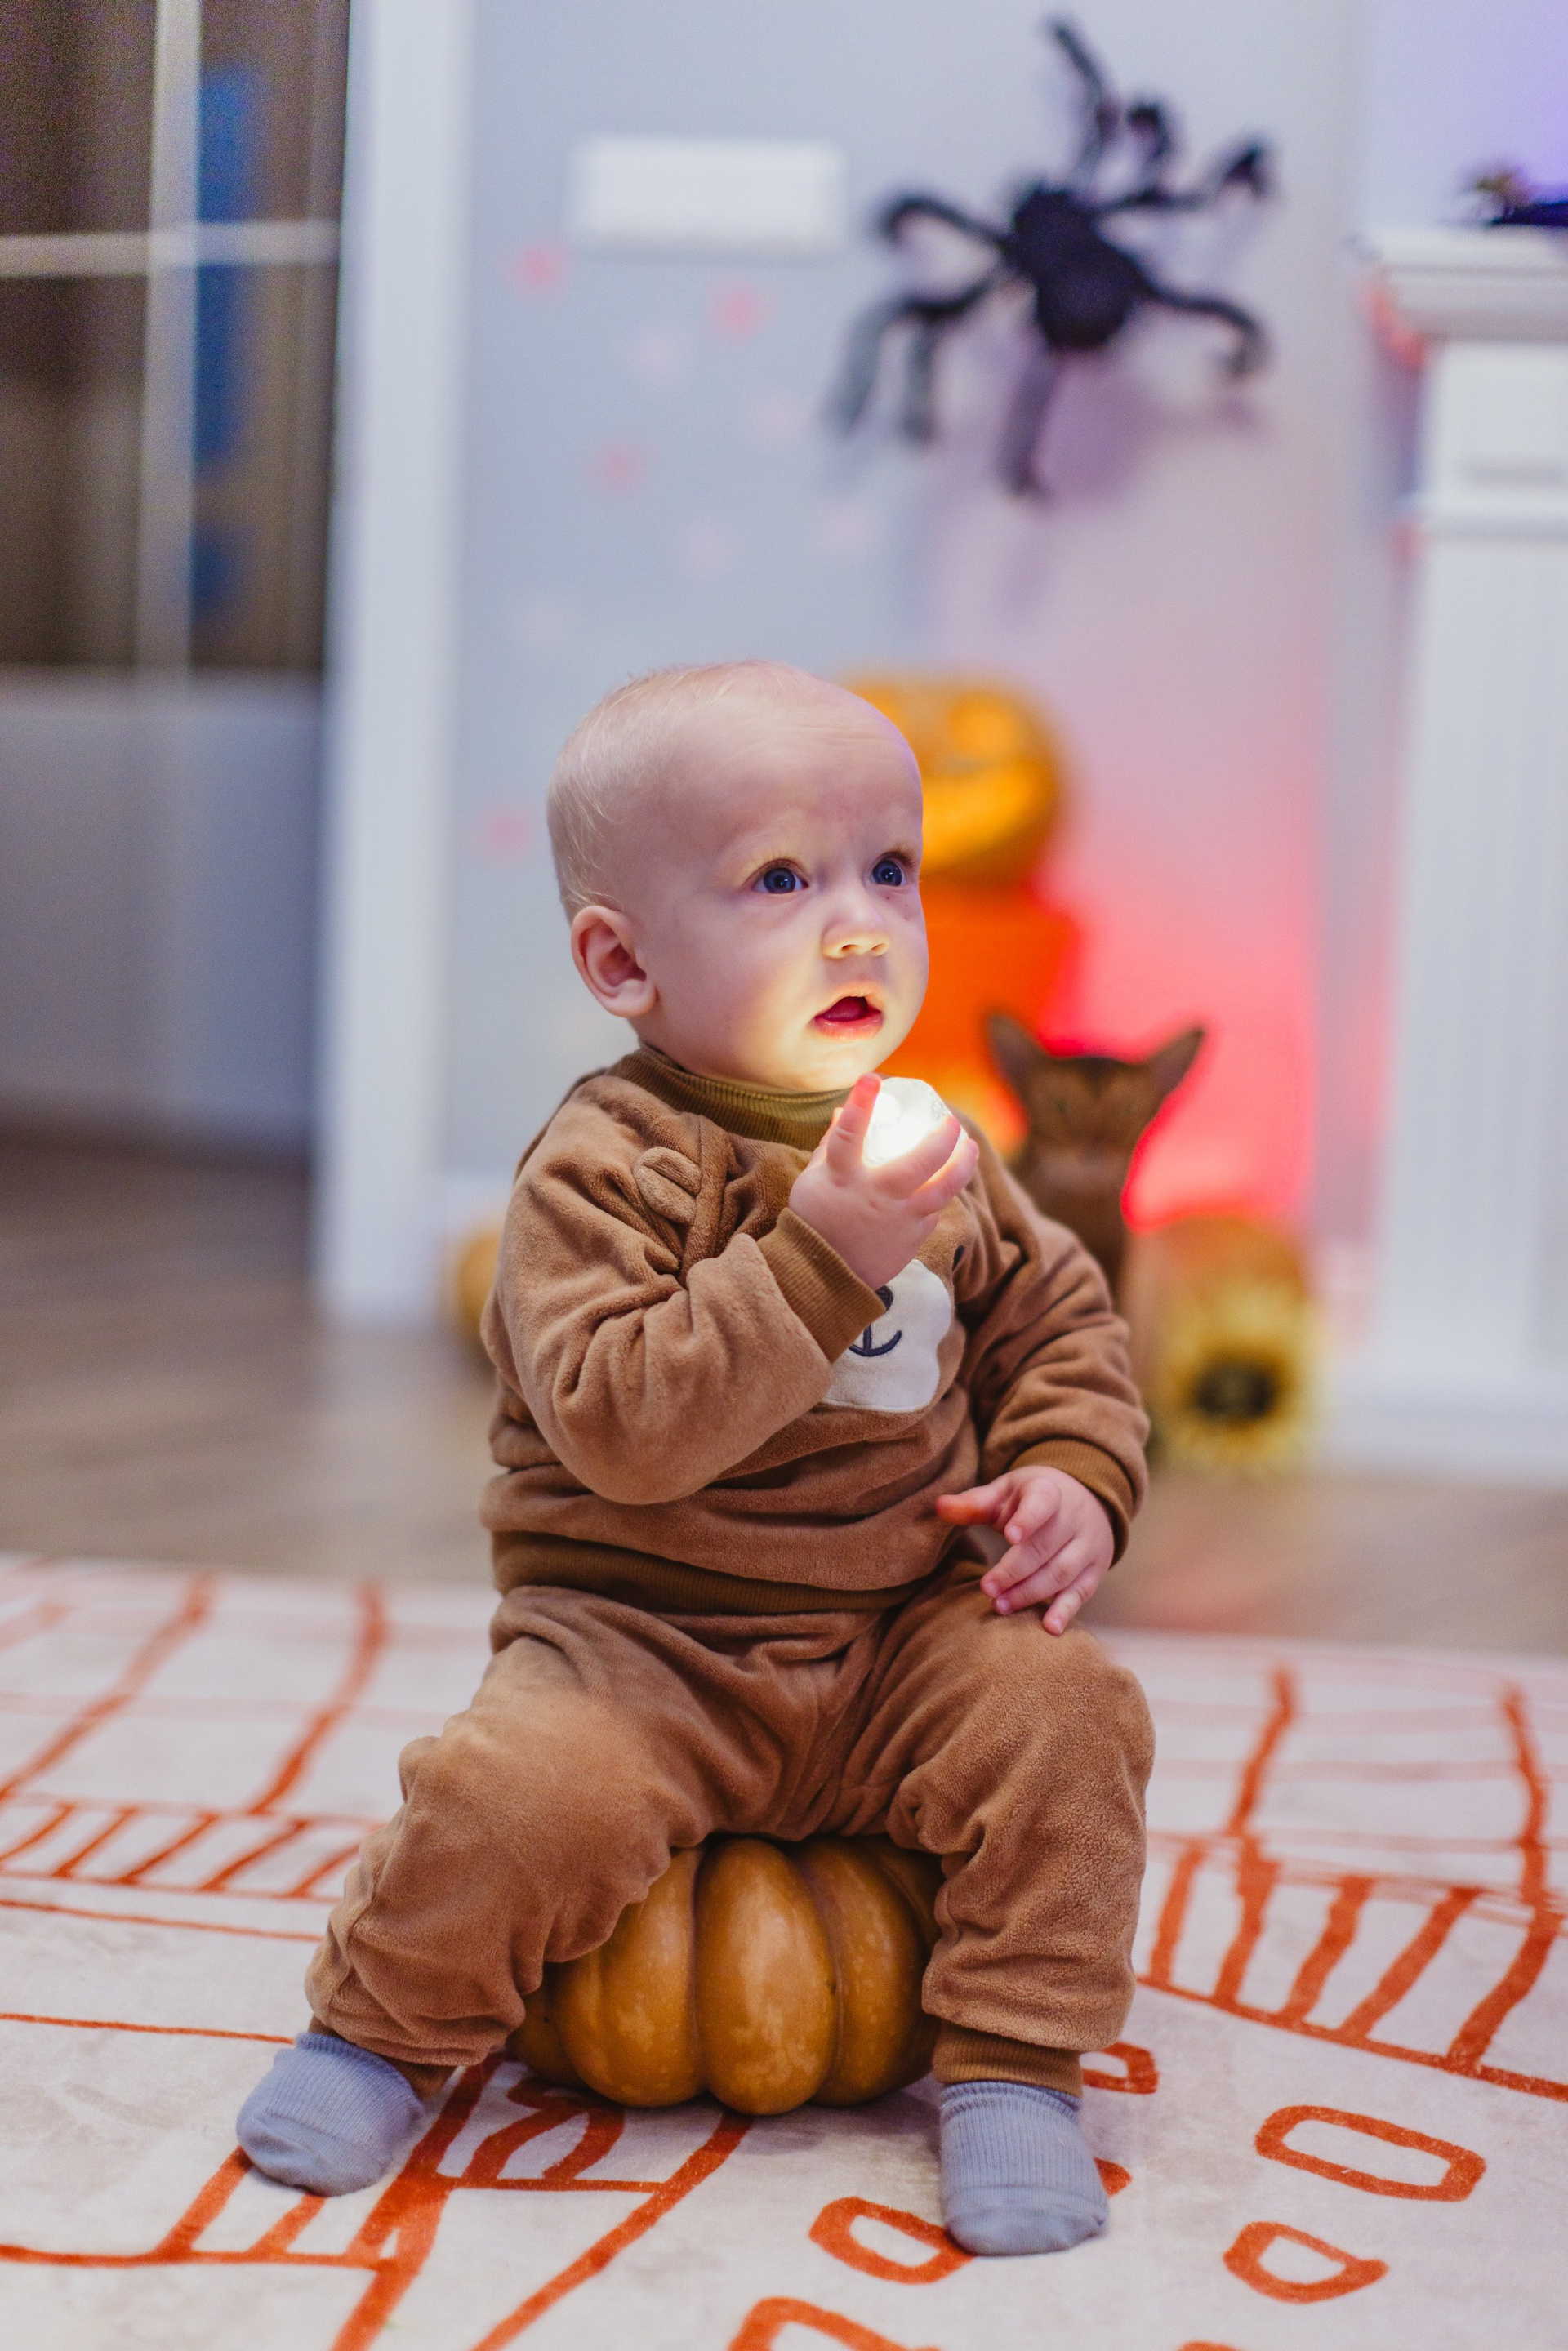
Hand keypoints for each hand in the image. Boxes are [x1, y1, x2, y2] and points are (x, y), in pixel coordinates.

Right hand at [789, 1074, 978, 1291]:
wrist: (825, 1276)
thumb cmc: (816, 1220)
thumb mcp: (813, 1179)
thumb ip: (830, 1145)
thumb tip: (843, 1110)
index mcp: (842, 1177)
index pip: (848, 1134)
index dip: (861, 1104)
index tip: (872, 1078)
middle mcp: (874, 1196)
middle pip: (918, 1163)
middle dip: (942, 1138)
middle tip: (951, 1122)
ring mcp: (897, 1219)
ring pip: (942, 1189)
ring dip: (961, 1165)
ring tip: (970, 1147)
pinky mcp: (912, 1238)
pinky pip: (933, 1211)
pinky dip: (939, 1195)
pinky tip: (944, 1183)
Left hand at [935, 1466, 1111, 1634]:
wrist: (1085, 1499)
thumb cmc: (1032, 1498)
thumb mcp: (1005, 1492)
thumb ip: (974, 1503)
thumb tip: (939, 1507)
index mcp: (1049, 1491)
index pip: (1042, 1502)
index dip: (1028, 1518)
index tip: (1010, 1535)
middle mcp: (1074, 1517)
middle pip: (1045, 1547)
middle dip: (1015, 1571)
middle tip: (987, 1589)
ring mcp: (1088, 1545)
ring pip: (1061, 1572)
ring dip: (1030, 1593)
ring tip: (1001, 1606)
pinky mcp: (1095, 1570)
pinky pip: (1082, 1592)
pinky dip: (1066, 1611)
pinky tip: (1049, 1627)